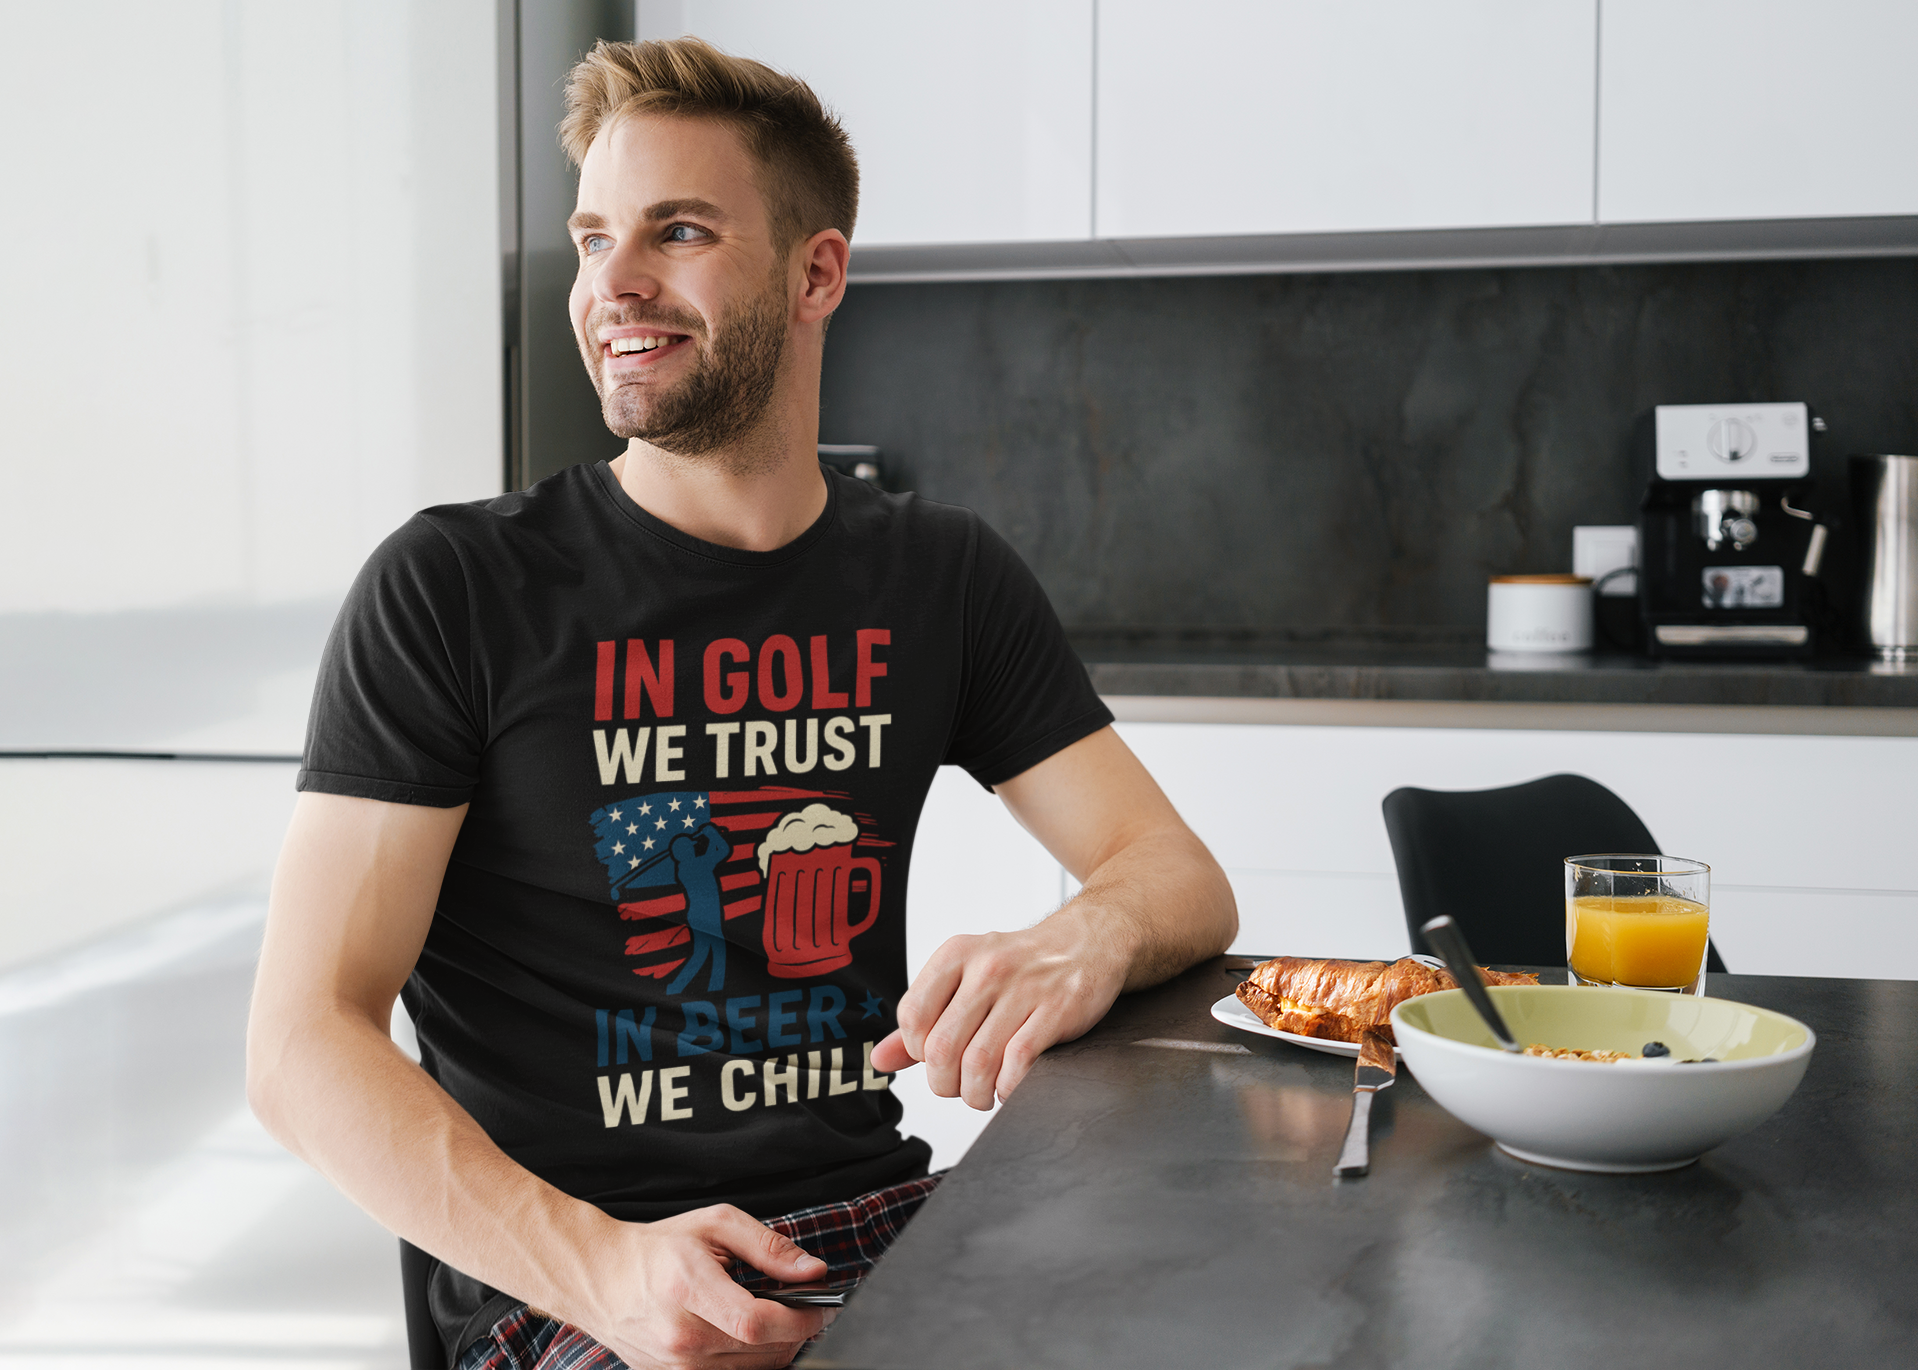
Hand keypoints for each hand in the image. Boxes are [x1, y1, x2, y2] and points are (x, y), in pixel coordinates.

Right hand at [573, 1204, 829, 1369]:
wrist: (600, 1278)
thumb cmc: (659, 1248)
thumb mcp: (716, 1225)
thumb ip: (769, 1248)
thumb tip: (813, 1271)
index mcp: (688, 1289)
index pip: (757, 1323)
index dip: (801, 1319)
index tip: (824, 1306)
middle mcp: (679, 1336)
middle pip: (761, 1352)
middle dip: (796, 1331)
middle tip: (804, 1305)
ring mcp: (673, 1365)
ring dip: (776, 1348)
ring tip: (775, 1317)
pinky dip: (750, 1360)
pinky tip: (749, 1335)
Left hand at [870, 915, 1126, 1109]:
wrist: (1090, 940)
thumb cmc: (1023, 965)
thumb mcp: (966, 977)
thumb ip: (924, 1019)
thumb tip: (881, 1058)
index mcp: (956, 955)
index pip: (911, 1016)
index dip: (918, 1051)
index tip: (936, 1058)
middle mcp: (987, 967)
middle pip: (941, 1047)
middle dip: (945, 1083)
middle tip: (959, 1086)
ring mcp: (1024, 987)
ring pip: (978, 1062)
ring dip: (976, 1093)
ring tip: (984, 1093)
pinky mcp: (1057, 1009)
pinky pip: (1019, 1063)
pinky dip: (1009, 1087)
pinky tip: (1011, 1086)